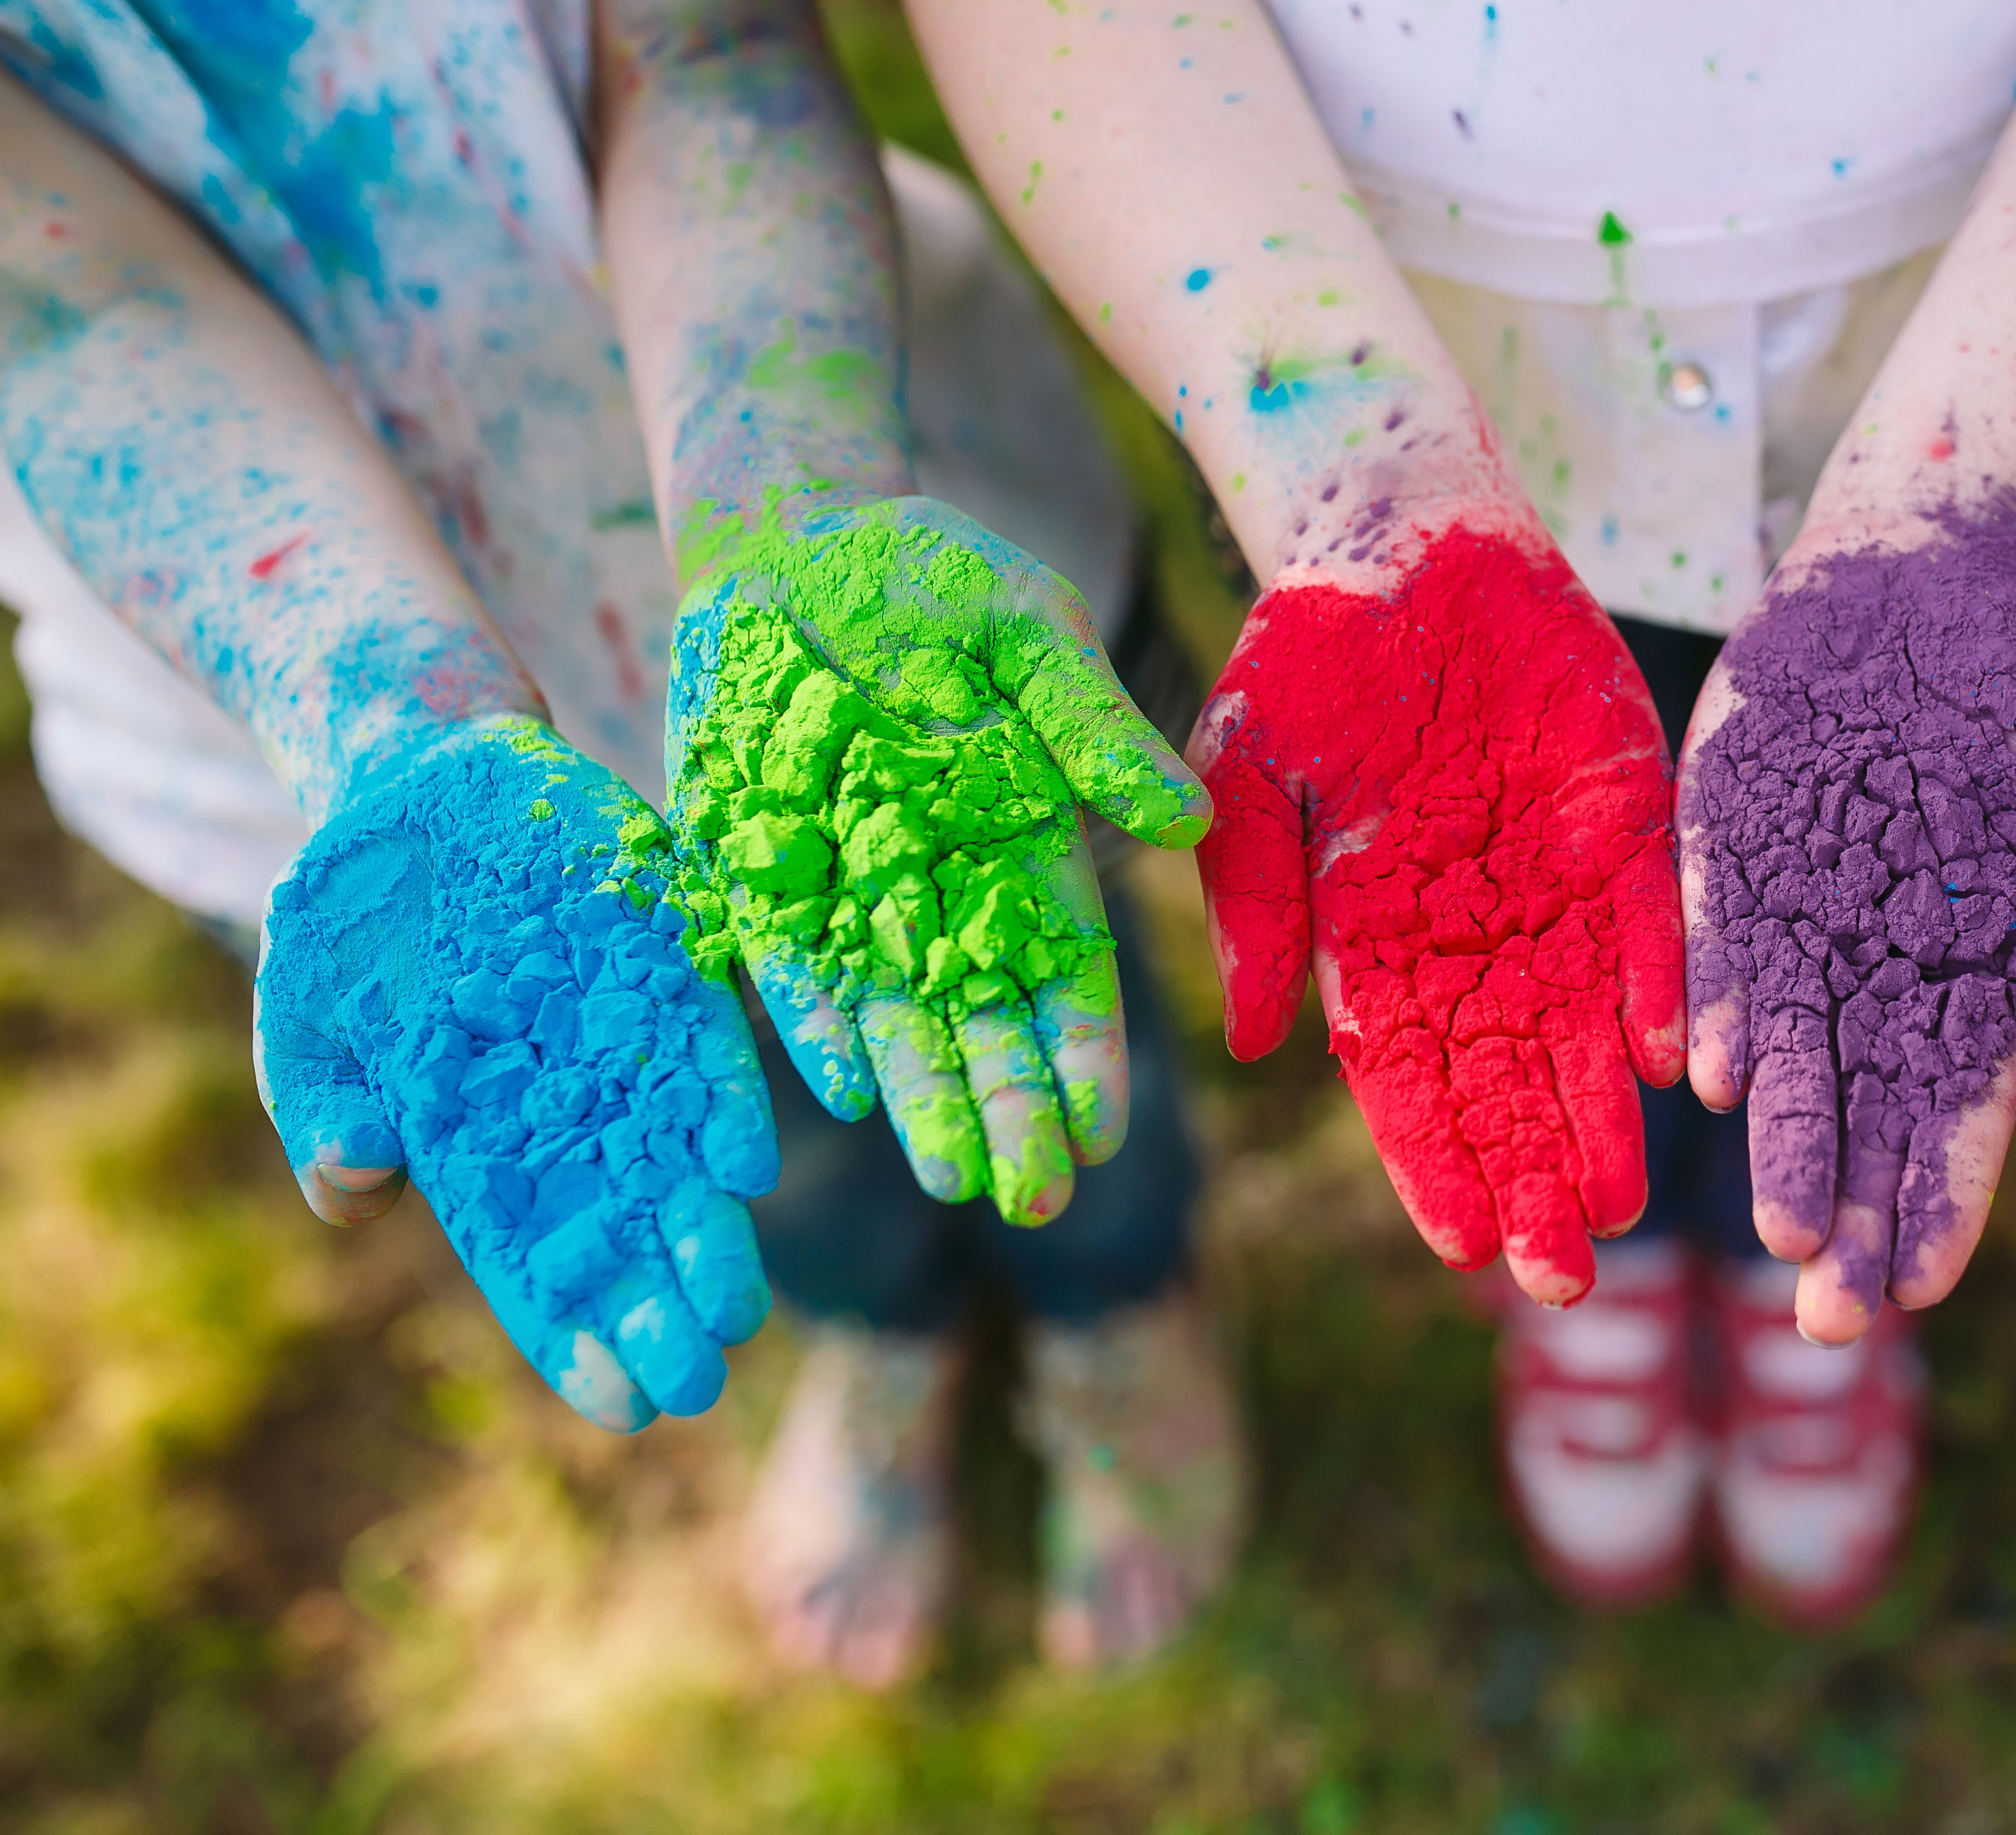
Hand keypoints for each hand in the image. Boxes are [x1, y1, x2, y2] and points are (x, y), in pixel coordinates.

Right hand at [257, 717, 779, 1430]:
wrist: (415, 777)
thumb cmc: (354, 915)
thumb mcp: (309, 1004)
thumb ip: (321, 1097)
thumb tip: (352, 1182)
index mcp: (477, 1135)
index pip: (532, 1258)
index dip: (574, 1333)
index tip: (621, 1409)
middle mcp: (564, 1099)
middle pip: (619, 1223)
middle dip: (659, 1302)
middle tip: (701, 1376)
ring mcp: (619, 1030)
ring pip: (675, 1151)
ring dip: (706, 1227)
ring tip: (741, 1303)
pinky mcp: (662, 951)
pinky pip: (701, 1037)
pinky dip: (723, 1097)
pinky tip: (747, 1162)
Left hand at [667, 496, 1208, 1224]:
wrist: (784, 542)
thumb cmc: (931, 575)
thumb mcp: (1028, 628)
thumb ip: (1092, 724)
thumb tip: (1184, 822)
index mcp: (1021, 835)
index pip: (1066, 964)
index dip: (1086, 1049)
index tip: (1105, 1127)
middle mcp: (936, 883)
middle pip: (982, 1015)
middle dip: (1010, 1106)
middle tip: (1036, 1198)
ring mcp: (842, 887)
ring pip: (890, 1016)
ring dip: (923, 1098)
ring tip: (952, 1180)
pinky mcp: (750, 872)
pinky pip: (782, 964)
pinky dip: (813, 1022)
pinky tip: (846, 1089)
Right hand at [1188, 507, 1683, 1306]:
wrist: (1397, 533)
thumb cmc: (1301, 656)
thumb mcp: (1243, 774)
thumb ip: (1249, 900)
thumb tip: (1245, 1038)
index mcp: (1375, 935)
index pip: (1407, 1078)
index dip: (1435, 1163)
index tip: (1465, 1246)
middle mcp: (1471, 931)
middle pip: (1503, 1080)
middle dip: (1531, 1178)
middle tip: (1565, 1274)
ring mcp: (1553, 882)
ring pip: (1582, 1030)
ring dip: (1602, 1120)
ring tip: (1627, 1210)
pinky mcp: (1625, 819)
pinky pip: (1651, 919)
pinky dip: (1660, 984)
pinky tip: (1671, 1061)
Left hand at [1678, 495, 2015, 1342]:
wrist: (1933, 571)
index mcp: (1968, 975)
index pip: (1956, 1120)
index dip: (1943, 1205)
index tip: (1924, 1288)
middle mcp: (1878, 968)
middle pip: (1865, 1119)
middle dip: (1851, 1217)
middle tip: (1831, 1318)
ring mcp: (1802, 917)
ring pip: (1788, 1059)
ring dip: (1785, 1143)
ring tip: (1780, 1232)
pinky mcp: (1730, 852)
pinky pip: (1719, 946)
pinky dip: (1720, 1007)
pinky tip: (1712, 1075)